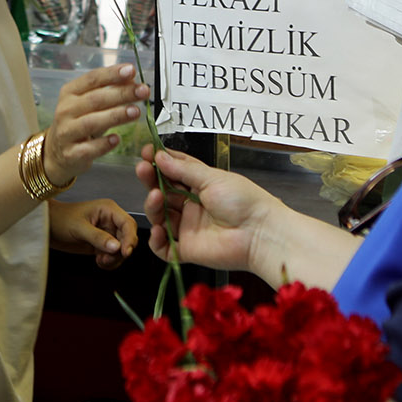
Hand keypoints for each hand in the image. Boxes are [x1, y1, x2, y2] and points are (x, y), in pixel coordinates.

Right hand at [43, 63, 149, 185]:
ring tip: (135, 112)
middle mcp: (66, 110)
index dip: (112, 74)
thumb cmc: (78, 123)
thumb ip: (110, 92)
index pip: (92, 79)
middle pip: (95, 99)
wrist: (57, 152)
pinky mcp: (71, 154)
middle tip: (142, 91)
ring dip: (115, 116)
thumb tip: (132, 81)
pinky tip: (117, 139)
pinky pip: (88, 149)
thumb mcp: (91, 105)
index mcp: (70, 93)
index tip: (131, 70)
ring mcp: (66, 132)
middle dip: (121, 94)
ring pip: (91, 122)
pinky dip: (103, 144)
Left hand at [47, 198, 138, 268]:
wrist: (48, 227)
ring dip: (114, 259)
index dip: (130, 238)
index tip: (125, 252)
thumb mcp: (79, 228)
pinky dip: (109, 261)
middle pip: (128, 238)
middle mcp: (111, 220)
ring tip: (100, 261)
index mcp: (108, 209)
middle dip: (120, 252)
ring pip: (121, 249)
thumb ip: (98, 237)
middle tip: (106, 259)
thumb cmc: (61, 220)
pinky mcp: (102, 244)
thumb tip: (117, 247)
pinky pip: (113, 255)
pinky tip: (99, 262)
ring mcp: (107, 232)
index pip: (128, 223)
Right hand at [134, 144, 278, 274]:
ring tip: (155, 196)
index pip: (174, 172)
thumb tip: (161, 157)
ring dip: (152, 205)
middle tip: (143, 168)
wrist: (259, 233)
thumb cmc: (243, 201)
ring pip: (160, 217)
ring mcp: (188, 228)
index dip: (160, 162)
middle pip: (163, 192)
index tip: (148, 152)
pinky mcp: (186, 249)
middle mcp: (192, 206)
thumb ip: (183, 170)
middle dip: (151, 180)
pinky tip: (159, 228)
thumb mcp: (212, 178)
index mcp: (201, 186)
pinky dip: (157, 239)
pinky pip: (163, 247)